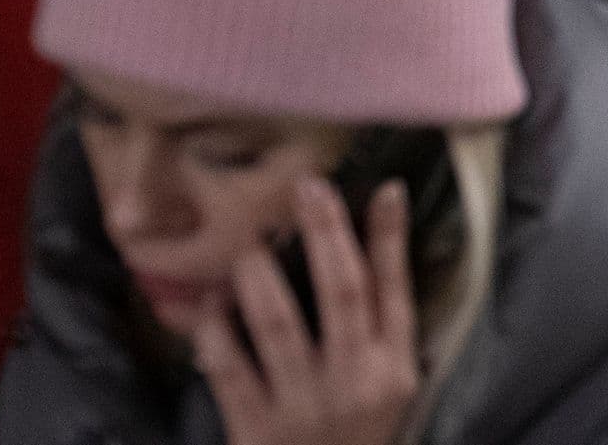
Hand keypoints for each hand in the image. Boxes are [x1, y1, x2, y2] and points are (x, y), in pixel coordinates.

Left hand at [192, 177, 417, 444]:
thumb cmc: (358, 441)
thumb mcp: (393, 392)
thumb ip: (385, 334)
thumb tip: (380, 255)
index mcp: (394, 370)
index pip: (396, 290)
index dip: (390, 238)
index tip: (385, 190)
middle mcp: (355, 381)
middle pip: (342, 292)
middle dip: (326, 234)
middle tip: (307, 188)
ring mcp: (303, 405)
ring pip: (278, 323)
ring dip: (260, 274)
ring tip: (249, 241)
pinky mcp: (256, 430)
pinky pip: (229, 367)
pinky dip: (217, 329)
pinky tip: (212, 301)